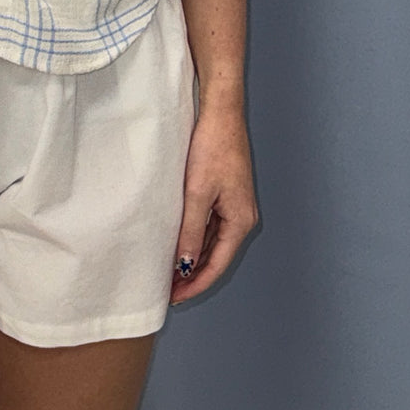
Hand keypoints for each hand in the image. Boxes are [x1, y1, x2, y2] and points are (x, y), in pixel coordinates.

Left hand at [170, 105, 257, 303]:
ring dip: (193, 257)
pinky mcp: (226, 192)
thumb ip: (191, 231)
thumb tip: (186, 265)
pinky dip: (196, 237)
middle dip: (193, 274)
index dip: (195, 284)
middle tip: (168, 288)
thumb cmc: (213, 147)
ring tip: (169, 269)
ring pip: (213, 241)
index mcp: (240, 221)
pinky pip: (211, 224)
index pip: (216, 265)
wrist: (221, 112)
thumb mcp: (197, 193)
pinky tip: (179, 240)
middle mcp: (242, 216)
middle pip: (216, 256)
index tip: (174, 297)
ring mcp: (235, 204)